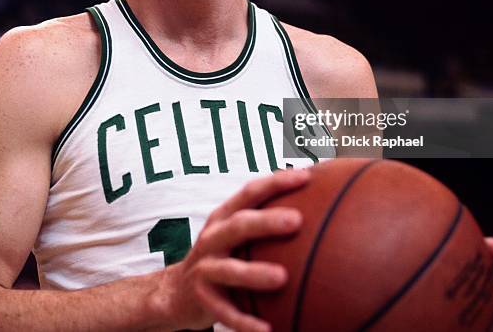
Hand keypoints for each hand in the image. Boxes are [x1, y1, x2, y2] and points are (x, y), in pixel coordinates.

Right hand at [162, 168, 310, 331]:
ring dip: (255, 274)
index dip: (275, 182)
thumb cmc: (221, 256)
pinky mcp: (203, 299)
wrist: (176, 291)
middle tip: (297, 220)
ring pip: (230, 270)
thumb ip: (264, 217)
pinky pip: (226, 313)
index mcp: (224, 217)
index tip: (306, 176)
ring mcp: (205, 268)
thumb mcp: (234, 232)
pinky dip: (246, 323)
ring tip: (282, 278)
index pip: (249, 193)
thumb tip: (316, 206)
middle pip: (239, 225)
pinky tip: (268, 329)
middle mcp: (213, 238)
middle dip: (266, 221)